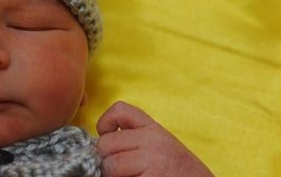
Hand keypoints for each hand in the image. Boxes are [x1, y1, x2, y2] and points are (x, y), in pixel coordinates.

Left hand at [96, 101, 212, 176]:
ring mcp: (151, 162)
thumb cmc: (181, 174)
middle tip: (120, 170)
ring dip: (112, 175)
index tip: (107, 136)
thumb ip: (136, 140)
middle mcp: (152, 142)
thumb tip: (100, 145)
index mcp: (154, 130)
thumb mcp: (162, 147)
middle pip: (105, 143)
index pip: (120, 110)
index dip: (106, 123)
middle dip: (106, 159)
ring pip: (109, 166)